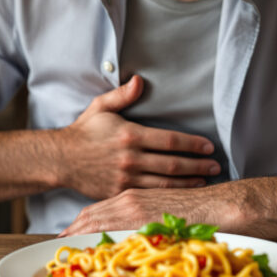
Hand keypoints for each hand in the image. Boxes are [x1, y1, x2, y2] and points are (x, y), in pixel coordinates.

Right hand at [56, 75, 220, 199]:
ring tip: (204, 181)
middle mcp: (131, 158)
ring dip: (188, 183)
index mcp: (130, 135)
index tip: (209, 147)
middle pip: (173, 164)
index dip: (193, 144)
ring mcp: (126, 178)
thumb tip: (139, 80)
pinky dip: (167, 195)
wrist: (60, 159)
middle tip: (215, 166)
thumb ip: (123, 95)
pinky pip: (149, 195)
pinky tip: (179, 195)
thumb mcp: (101, 107)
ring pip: (165, 183)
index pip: (171, 141)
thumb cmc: (83, 132)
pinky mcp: (119, 192)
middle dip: (198, 166)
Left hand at [59, 184, 244, 235]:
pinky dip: (99, 238)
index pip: (99, 209)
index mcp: (133, 196)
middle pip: (92, 214)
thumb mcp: (162, 209)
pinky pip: (115, 229)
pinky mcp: (144, 218)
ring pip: (99, 220)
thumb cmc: (194, 209)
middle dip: (74, 229)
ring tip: (66, 248)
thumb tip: (135, 236)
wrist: (219, 206)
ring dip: (81, 234)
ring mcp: (136, 208)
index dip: (80, 222)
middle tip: (60, 243)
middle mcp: (130, 199)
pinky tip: (89, 249)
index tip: (67, 233)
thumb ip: (145, 218)